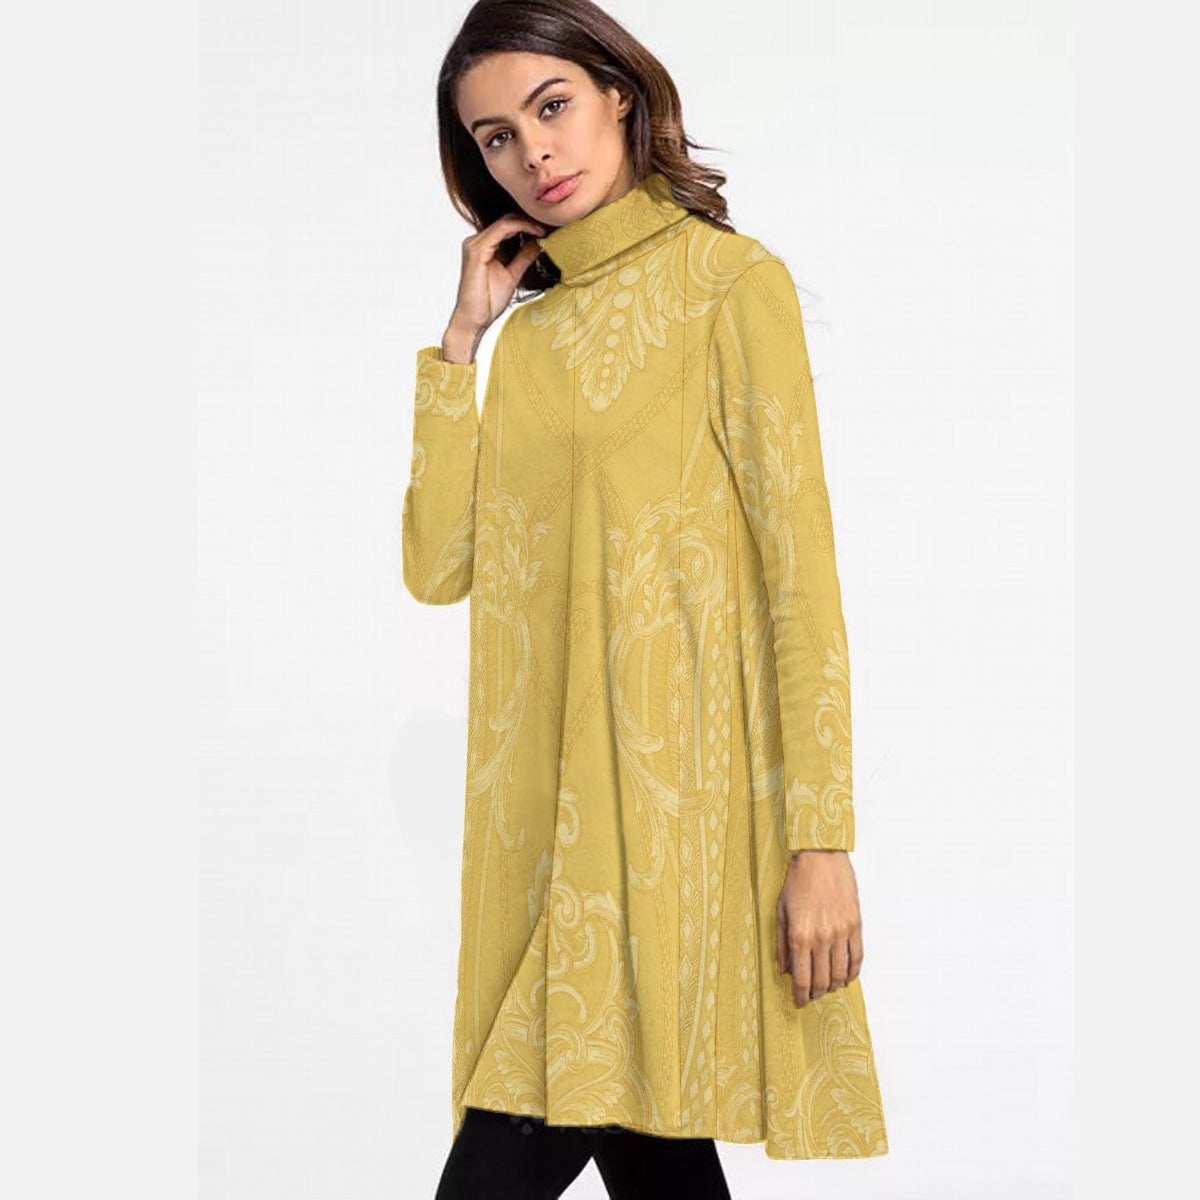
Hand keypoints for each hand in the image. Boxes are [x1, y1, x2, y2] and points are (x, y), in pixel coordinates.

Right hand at [442, 213, 548, 361]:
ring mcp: (474, 244)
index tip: (549, 229)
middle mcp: (476, 241)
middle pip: (507, 220)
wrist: (473, 320)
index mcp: (483, 246)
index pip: (507, 225)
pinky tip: (536, 233)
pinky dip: (521, 228)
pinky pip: (502, 230)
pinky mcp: (477, 250)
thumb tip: (539, 244)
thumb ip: (523, 257)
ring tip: (546, 229)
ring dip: (528, 222)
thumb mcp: (512, 275)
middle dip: (530, 220)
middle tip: (551, 225)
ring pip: (505, 222)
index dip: (529, 224)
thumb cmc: (487, 302)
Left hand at [776, 850, 863, 1006]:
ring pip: (841, 973)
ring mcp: (841, 932)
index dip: (800, 995)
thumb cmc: (797, 882)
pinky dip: (853, 972)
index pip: (802, 978)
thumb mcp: (780, 911)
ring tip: (828, 987)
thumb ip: (781, 944)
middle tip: (812, 996)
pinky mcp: (855, 925)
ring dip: (834, 986)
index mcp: (800, 936)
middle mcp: (822, 938)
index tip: (799, 1002)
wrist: (821, 857)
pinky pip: (857, 957)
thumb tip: (783, 970)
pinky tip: (847, 977)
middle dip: (816, 994)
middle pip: (822, 980)